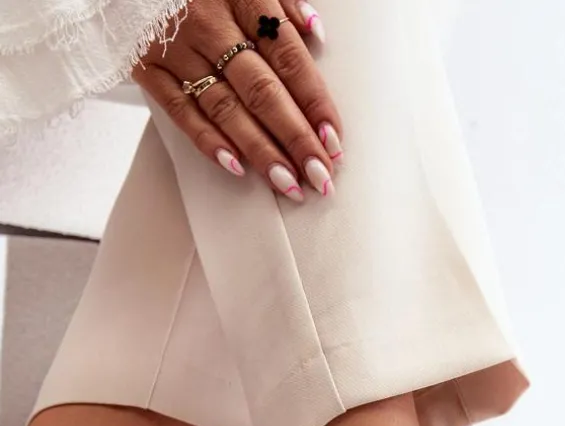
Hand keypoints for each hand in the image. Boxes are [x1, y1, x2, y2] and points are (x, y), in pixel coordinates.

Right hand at [133, 2, 342, 201]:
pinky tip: (237, 167)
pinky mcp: (146, 66)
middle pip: (262, 90)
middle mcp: (211, 24)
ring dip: (261, 151)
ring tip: (288, 183)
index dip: (314, 102)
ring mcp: (176, 48)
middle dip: (296, 139)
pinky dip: (208, 141)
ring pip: (226, 108)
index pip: (288, 56)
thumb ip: (280, 0)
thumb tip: (315, 32)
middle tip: (320, 175)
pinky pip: (179, 110)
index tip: (333, 140)